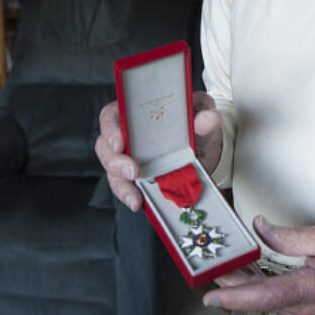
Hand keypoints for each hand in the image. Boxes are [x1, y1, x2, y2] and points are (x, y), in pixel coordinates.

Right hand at [94, 92, 223, 211]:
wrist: (204, 144)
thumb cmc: (194, 119)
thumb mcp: (201, 110)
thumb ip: (203, 114)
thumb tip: (209, 119)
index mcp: (135, 112)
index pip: (111, 116)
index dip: (110, 129)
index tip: (119, 142)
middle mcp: (127, 135)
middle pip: (106, 147)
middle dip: (115, 162)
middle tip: (133, 172)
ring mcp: (129, 158)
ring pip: (112, 171)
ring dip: (122, 185)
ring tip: (135, 197)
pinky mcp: (136, 177)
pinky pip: (126, 187)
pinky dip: (131, 196)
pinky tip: (139, 203)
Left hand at [203, 216, 314, 314]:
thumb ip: (287, 236)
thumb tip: (259, 229)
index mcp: (312, 289)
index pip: (266, 296)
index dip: (235, 297)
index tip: (211, 297)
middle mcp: (305, 310)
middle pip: (259, 298)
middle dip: (232, 282)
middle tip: (210, 266)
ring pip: (265, 300)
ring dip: (245, 283)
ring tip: (226, 264)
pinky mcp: (303, 313)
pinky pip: (275, 300)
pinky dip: (259, 286)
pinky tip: (249, 271)